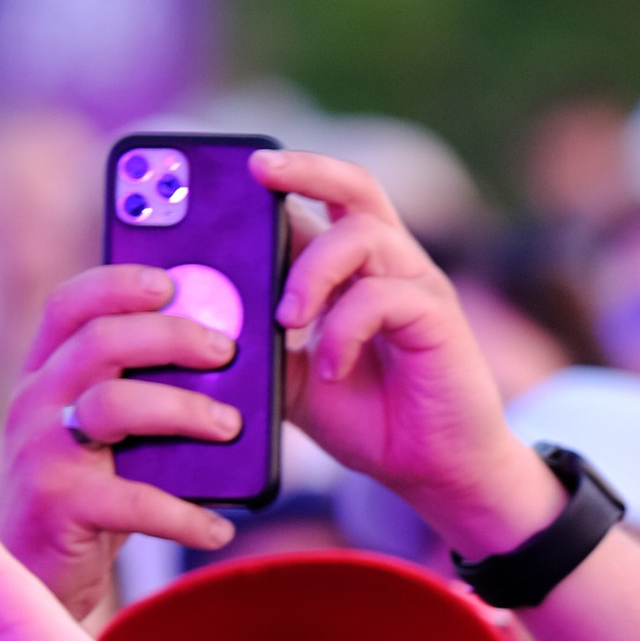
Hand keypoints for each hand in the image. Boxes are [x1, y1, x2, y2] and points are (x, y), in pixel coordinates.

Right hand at [0, 270, 246, 619]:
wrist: (30, 582)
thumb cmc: (85, 501)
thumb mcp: (97, 439)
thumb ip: (138, 398)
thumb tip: (229, 364)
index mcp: (44, 377)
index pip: (69, 307)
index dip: (118, 284)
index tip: (171, 281)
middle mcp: (34, 404)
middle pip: (101, 342)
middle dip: (171, 337)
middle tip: (227, 352)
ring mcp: (41, 453)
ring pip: (115, 405)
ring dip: (184, 411)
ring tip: (231, 427)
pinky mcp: (58, 507)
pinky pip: (134, 500)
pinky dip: (185, 515)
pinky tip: (218, 528)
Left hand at [262, 150, 556, 552]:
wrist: (433, 471)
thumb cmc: (368, 419)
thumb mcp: (292, 379)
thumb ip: (259, 341)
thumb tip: (201, 316)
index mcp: (355, 270)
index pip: (315, 204)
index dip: (276, 184)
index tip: (227, 174)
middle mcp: (390, 264)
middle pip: (355, 187)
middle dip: (305, 169)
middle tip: (257, 170)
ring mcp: (418, 286)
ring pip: (362, 235)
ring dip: (311, 272)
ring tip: (285, 321)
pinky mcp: (439, 318)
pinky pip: (382, 297)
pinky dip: (343, 330)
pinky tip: (330, 368)